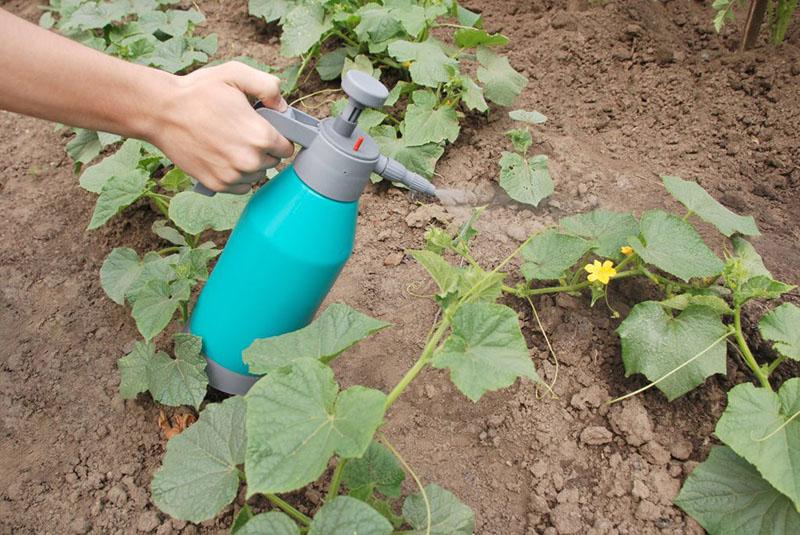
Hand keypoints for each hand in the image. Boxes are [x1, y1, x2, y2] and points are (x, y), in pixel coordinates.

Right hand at [150, 61, 294, 193]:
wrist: (161, 112)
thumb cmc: (197, 92)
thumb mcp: (236, 74)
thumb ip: (268, 86)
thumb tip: (283, 106)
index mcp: (262, 136)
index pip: (287, 148)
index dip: (279, 137)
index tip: (266, 129)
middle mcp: (250, 161)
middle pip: (272, 162)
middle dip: (263, 149)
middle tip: (243, 132)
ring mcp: (233, 176)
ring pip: (256, 175)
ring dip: (250, 163)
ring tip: (230, 143)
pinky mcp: (217, 185)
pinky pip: (240, 186)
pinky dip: (236, 176)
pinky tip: (224, 157)